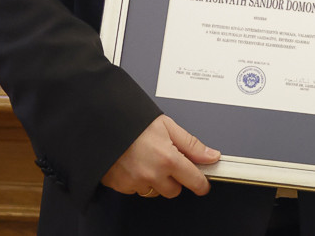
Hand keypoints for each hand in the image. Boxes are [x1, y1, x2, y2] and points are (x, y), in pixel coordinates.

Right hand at [101, 115, 220, 198]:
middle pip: (174, 190)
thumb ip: (191, 144)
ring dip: (156, 181)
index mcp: (168, 158)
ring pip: (155, 192)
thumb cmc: (134, 122)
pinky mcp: (121, 187)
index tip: (203, 184)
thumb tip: (211, 155)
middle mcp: (152, 174)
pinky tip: (136, 164)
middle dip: (175, 179)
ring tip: (149, 160)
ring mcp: (135, 183)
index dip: (201, 183)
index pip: (193, 180)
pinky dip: (139, 181)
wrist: (104, 123)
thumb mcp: (168, 126)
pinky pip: (137, 190)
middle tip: (168, 162)